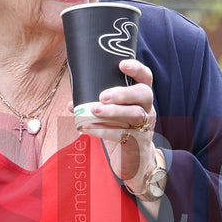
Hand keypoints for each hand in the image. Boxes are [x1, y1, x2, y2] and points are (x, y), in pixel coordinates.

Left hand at [68, 58, 157, 190]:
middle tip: (102, 96)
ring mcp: (145, 125)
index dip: (137, 68)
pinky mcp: (138, 141)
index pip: (146, 77)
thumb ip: (96, 104)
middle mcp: (148, 108)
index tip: (121, 64)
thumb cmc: (122, 128)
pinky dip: (104, 130)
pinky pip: (123, 134)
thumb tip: (72, 103)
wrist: (135, 157)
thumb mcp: (114, 114)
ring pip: (135, 114)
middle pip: (144, 94)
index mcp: (141, 96)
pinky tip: (88, 128)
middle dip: (123, 93)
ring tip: (93, 110)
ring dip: (113, 112)